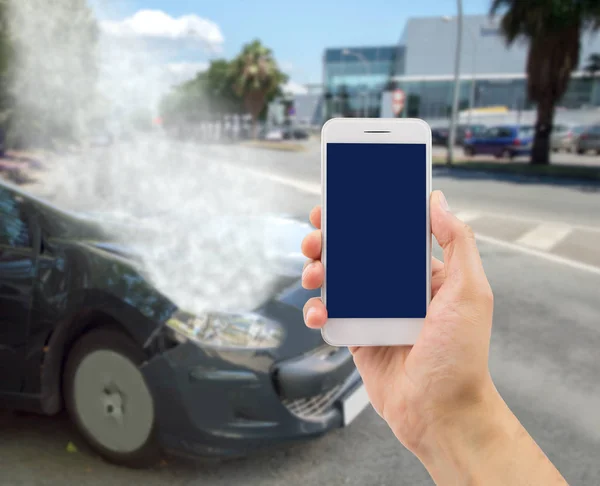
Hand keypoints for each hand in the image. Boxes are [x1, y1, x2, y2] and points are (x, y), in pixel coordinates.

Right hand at [301, 190, 495, 455]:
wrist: (439, 413)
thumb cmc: (461, 357)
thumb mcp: (469, 292)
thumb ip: (458, 243)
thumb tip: (437, 200)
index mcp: (423, 275)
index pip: (388, 235)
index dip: (362, 218)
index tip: (340, 206)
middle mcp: (396, 291)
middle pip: (355, 254)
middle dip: (330, 242)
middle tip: (316, 239)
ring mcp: (374, 314)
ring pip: (337, 281)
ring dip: (317, 270)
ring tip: (314, 273)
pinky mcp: (357, 337)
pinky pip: (330, 316)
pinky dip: (317, 310)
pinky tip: (319, 313)